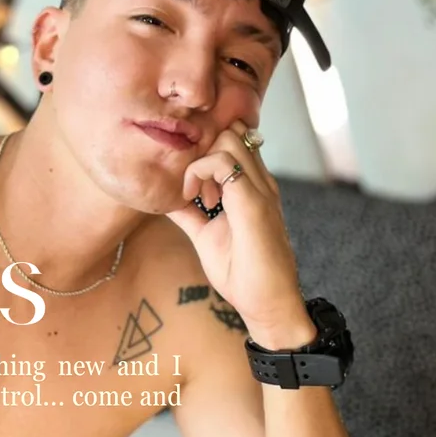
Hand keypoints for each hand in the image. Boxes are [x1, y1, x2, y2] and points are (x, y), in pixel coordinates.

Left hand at [166, 119, 313, 343]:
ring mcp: (260, 189)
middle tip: (196, 192)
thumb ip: (190, 215)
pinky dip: (199, 173)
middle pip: (230, 133)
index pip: (233, 143)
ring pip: (228, 139)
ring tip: (199, 198)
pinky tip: (197, 200)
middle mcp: (261, 183)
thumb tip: (168, 201)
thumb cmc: (243, 274)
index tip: (194, 189)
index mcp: (254, 188)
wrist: (267, 303)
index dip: (207, 153)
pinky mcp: (253, 202)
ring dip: (202, 162)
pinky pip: (222, 162)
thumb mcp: (207, 236)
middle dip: (203, 153)